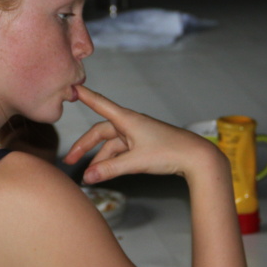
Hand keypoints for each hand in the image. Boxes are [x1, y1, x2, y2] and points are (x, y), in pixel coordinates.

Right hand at [63, 86, 219, 184]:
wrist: (196, 157)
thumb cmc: (169, 152)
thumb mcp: (136, 162)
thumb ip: (110, 169)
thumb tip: (87, 177)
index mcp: (128, 120)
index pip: (100, 105)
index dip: (85, 97)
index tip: (71, 88)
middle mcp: (131, 124)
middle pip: (101, 132)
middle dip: (84, 146)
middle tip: (70, 160)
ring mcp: (138, 135)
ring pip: (112, 145)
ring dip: (100, 159)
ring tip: (89, 176)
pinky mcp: (144, 145)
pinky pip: (122, 152)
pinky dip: (112, 162)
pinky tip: (106, 173)